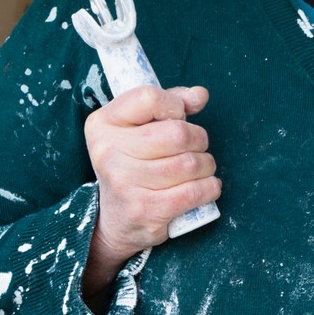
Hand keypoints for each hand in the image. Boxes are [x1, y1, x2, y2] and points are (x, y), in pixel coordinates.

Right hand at [80, 86, 218, 305]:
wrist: (116, 219)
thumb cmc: (135, 162)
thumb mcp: (140, 127)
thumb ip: (171, 103)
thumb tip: (200, 95)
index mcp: (103, 124)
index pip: (149, 98)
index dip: (174, 105)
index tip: (177, 117)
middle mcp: (108, 152)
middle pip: (178, 133)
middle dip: (199, 139)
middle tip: (195, 148)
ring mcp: (124, 183)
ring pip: (190, 163)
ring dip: (206, 165)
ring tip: (198, 169)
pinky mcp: (144, 210)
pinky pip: (194, 192)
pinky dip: (210, 187)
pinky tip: (205, 187)